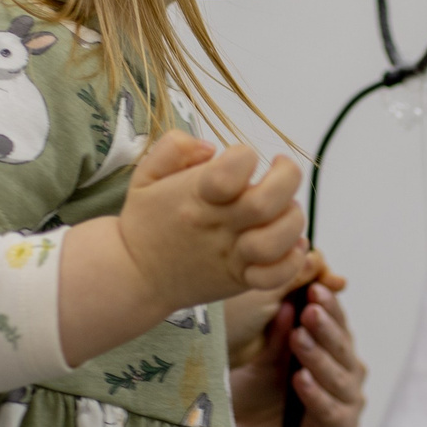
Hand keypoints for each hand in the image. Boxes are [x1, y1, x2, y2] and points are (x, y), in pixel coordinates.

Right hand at [115, 133, 307, 314]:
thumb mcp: (145, 174)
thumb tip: (211, 147)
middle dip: (286, 177)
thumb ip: (173, 147)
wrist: (133, 276)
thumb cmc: (145, 221)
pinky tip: (290, 244)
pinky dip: (292, 260)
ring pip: (278, 239)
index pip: (235, 166)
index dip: (245, 154)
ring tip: (285, 208)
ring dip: (292, 218)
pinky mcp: (240, 279)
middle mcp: (218, 225)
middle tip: (281, 168)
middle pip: (267, 201)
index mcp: (196, 196)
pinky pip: (277, 276)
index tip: (241, 157)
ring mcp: (231, 255)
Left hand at [230, 262, 366, 426]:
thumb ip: (277, 334)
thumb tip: (286, 302)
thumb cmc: (259, 394)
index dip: (329, 305)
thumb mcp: (263, 358)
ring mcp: (348, 402)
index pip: (337, 322)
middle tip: (310, 309)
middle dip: (325, 327)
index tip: (315, 287)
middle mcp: (347, 373)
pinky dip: (316, 395)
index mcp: (334, 349)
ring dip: (319, 357)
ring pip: (339, 376)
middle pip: (342, 346)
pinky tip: (301, 380)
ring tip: (300, 339)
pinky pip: (330, 411)